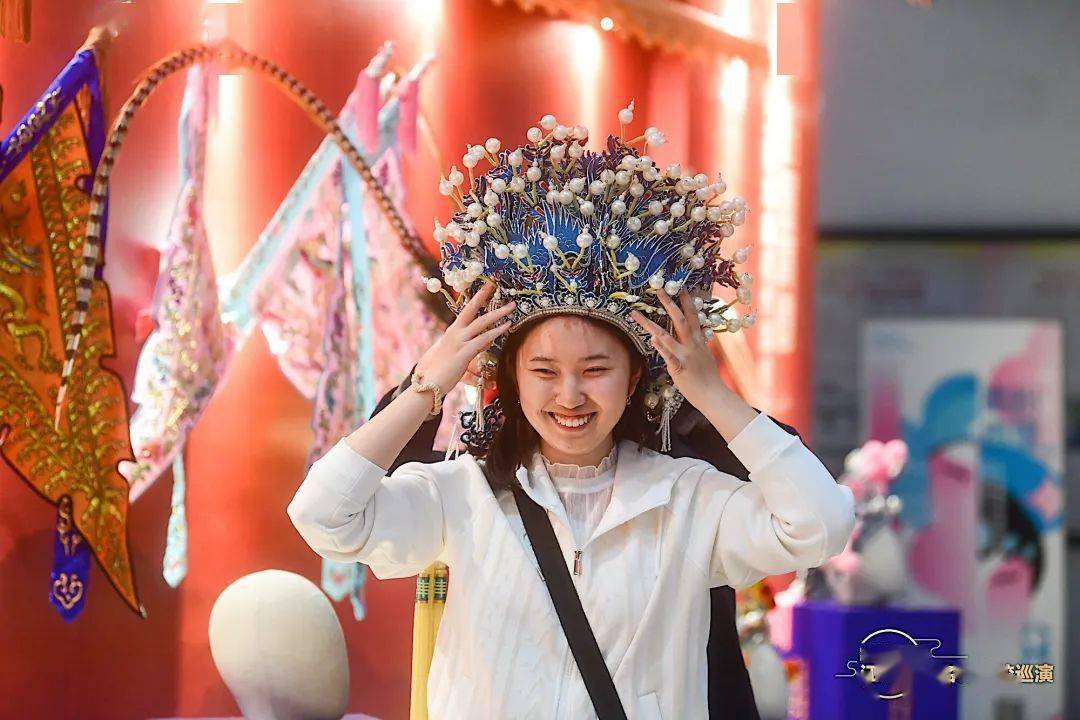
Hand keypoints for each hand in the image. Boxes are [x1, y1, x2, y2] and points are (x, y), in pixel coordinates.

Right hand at [415, 280, 513, 392]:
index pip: (465, 312)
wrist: (426, 386)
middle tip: (495, 285)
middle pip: (472, 310)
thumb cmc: (435, 375)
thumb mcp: (450, 362)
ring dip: (497, 313)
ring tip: (511, 306)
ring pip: (481, 323)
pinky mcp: (463, 353)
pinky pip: (482, 340)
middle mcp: (454, 333)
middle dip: (484, 296)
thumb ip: (465, 359)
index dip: (475, 300)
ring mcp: (458, 342)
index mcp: (451, 333)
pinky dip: (495, 332)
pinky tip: (506, 327)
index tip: (484, 289)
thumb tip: (477, 365)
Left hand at [629, 288, 723, 409]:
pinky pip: (668, 355)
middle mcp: (692, 344)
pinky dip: (660, 346)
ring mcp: (685, 355)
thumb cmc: (708, 378)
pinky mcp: (679, 367)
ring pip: (667, 335)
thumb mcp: (705, 356)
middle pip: (680, 319)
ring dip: (650, 323)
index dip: (687, 301)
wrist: (714, 395)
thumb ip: (699, 344)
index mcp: (699, 341)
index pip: (693, 316)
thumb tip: (697, 335)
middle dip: (669, 303)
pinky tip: (652, 338)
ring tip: (636, 314)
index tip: (681, 288)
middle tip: (658, 290)